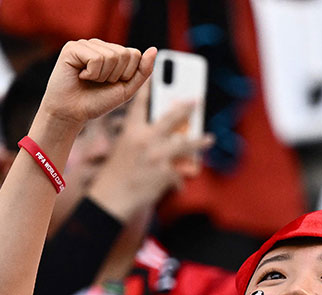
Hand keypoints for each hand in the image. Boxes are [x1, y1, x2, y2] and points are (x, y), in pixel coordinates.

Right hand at [38, 39, 156, 132]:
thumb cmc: (96, 102)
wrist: (71, 113)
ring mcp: (85, 44)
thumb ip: (142, 71)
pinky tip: (80, 75)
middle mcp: (99, 45)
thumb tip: (154, 49)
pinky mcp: (72, 48)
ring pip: (111, 56)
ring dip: (102, 76)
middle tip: (98, 82)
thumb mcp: (126, 89)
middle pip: (124, 54)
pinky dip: (91, 73)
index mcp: (112, 52)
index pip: (134, 54)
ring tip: (89, 80)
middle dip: (115, 75)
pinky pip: (96, 58)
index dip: (127, 74)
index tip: (112, 83)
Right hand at [89, 83, 213, 224]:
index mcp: (131, 132)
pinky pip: (179, 172)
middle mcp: (145, 140)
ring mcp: (157, 156)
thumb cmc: (117, 175)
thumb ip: (145, 140)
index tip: (154, 68)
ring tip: (209, 138)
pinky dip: (179, 178)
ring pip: (185, 144)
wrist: (112, 199)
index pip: (140, 103)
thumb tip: (173, 137)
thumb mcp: (126, 151)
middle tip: (197, 100)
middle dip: (186, 108)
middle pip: (171, 118)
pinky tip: (179, 183)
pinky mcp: (166, 173)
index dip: (148, 85)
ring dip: (199, 141)